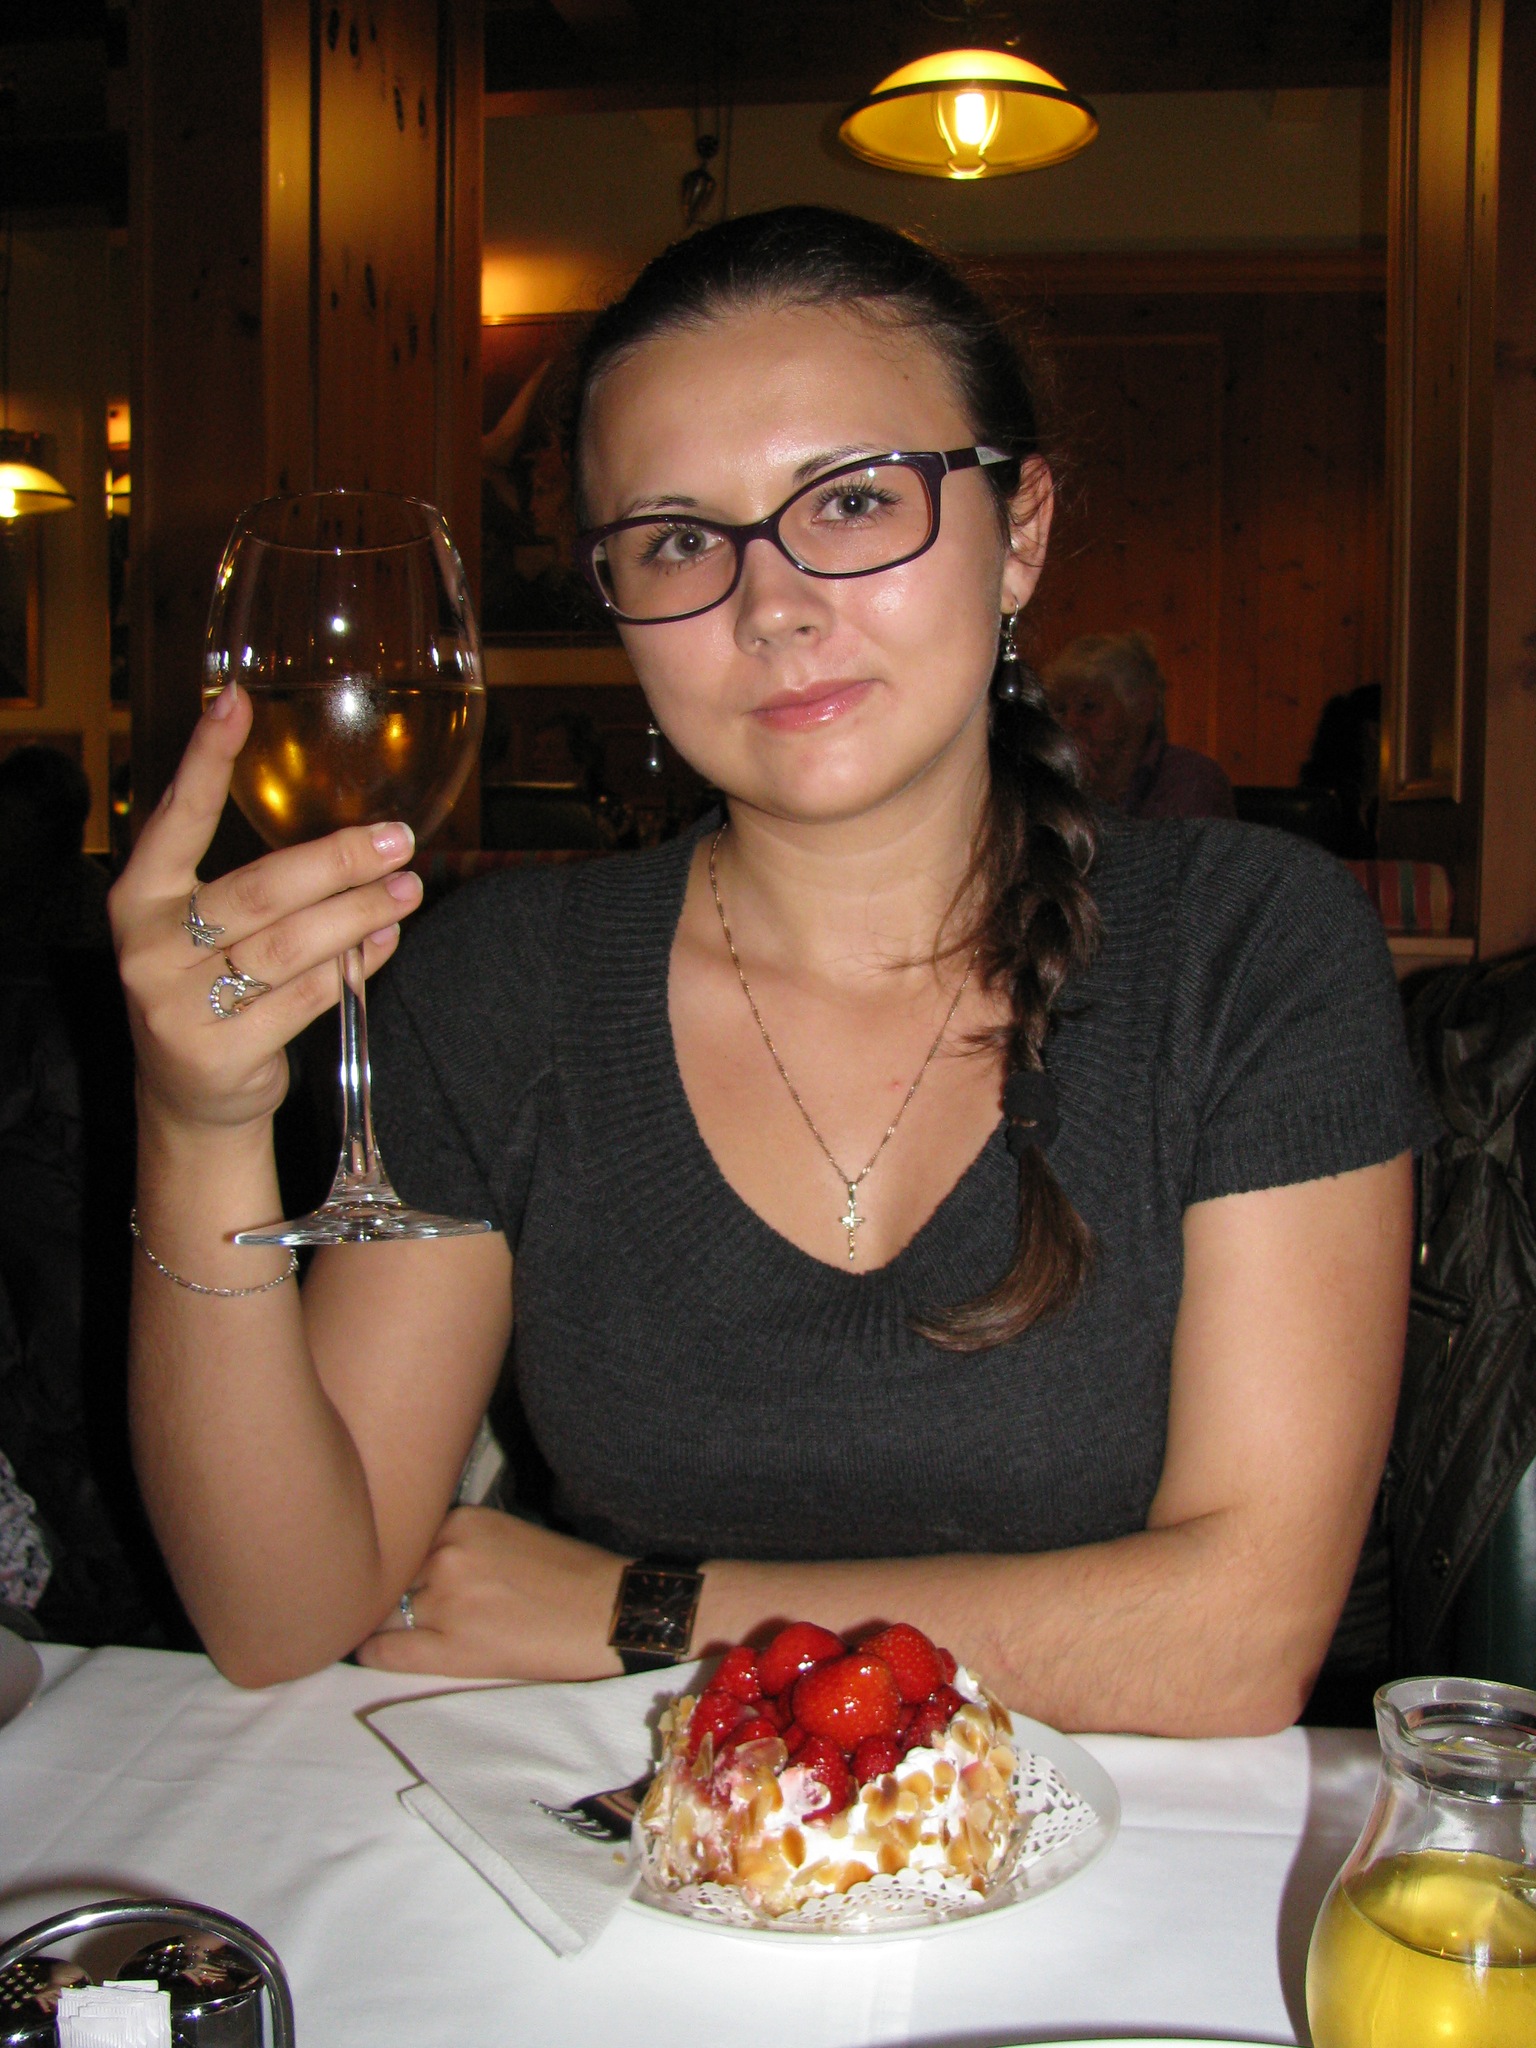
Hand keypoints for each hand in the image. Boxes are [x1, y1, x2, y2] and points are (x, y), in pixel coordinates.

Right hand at [109, 682, 423, 1134]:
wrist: (192, 1097)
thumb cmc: (211, 990)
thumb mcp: (206, 931)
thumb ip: (257, 884)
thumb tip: (355, 835)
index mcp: (139, 899)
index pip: (174, 819)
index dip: (205, 760)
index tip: (236, 701)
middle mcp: (148, 947)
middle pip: (260, 890)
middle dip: (338, 861)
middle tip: (397, 839)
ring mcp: (178, 1004)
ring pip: (292, 945)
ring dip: (361, 913)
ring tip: (407, 889)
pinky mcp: (220, 1051)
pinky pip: (306, 996)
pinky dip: (356, 966)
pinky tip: (385, 942)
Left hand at [356, 1507, 626, 1680]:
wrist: (609, 1614)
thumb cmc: (568, 1573)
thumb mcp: (505, 1533)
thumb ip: (457, 1542)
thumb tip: (412, 1562)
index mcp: (462, 1521)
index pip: (400, 1539)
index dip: (392, 1559)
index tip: (385, 1570)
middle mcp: (447, 1553)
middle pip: (388, 1573)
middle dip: (386, 1588)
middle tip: (377, 1603)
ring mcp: (447, 1600)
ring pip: (384, 1610)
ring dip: (383, 1618)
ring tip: (373, 1626)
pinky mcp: (452, 1647)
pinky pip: (386, 1650)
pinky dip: (371, 1651)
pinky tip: (366, 1652)